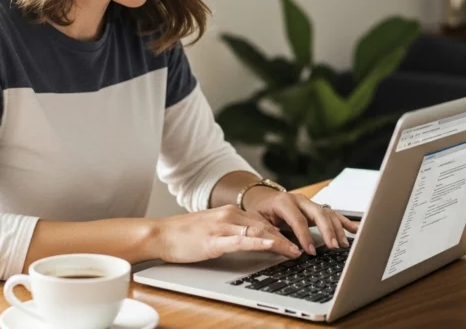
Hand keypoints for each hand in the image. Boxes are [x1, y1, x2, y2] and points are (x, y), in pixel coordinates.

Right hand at [152, 205, 302, 262]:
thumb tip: (249, 241)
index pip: (263, 221)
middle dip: (287, 236)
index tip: (297, 240)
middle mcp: (229, 216)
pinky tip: (272, 244)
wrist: (160, 234)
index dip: (282, 231)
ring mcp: (222, 227)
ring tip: (296, 251)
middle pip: (265, 225)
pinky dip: (259, 241)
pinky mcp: (214, 239)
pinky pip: (242, 240)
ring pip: (258, 231)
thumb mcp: (211, 231)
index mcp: (229, 213)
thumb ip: (230, 233)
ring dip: (280, 241)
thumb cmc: (182, 236)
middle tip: (305, 247)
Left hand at [242, 188, 358, 254]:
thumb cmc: (260, 210)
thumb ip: (273, 236)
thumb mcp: (259, 223)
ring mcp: (309, 203)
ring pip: (327, 213)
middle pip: (318, 213)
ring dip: (337, 228)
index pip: (298, 220)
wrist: (260, 197)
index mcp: (284, 202)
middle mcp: (299, 200)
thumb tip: (289, 251)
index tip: (310, 251)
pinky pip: (331, 213)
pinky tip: (354, 229)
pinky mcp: (314, 208)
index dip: (305, 236)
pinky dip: (343, 221)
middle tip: (333, 246)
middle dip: (327, 231)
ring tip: (344, 244)